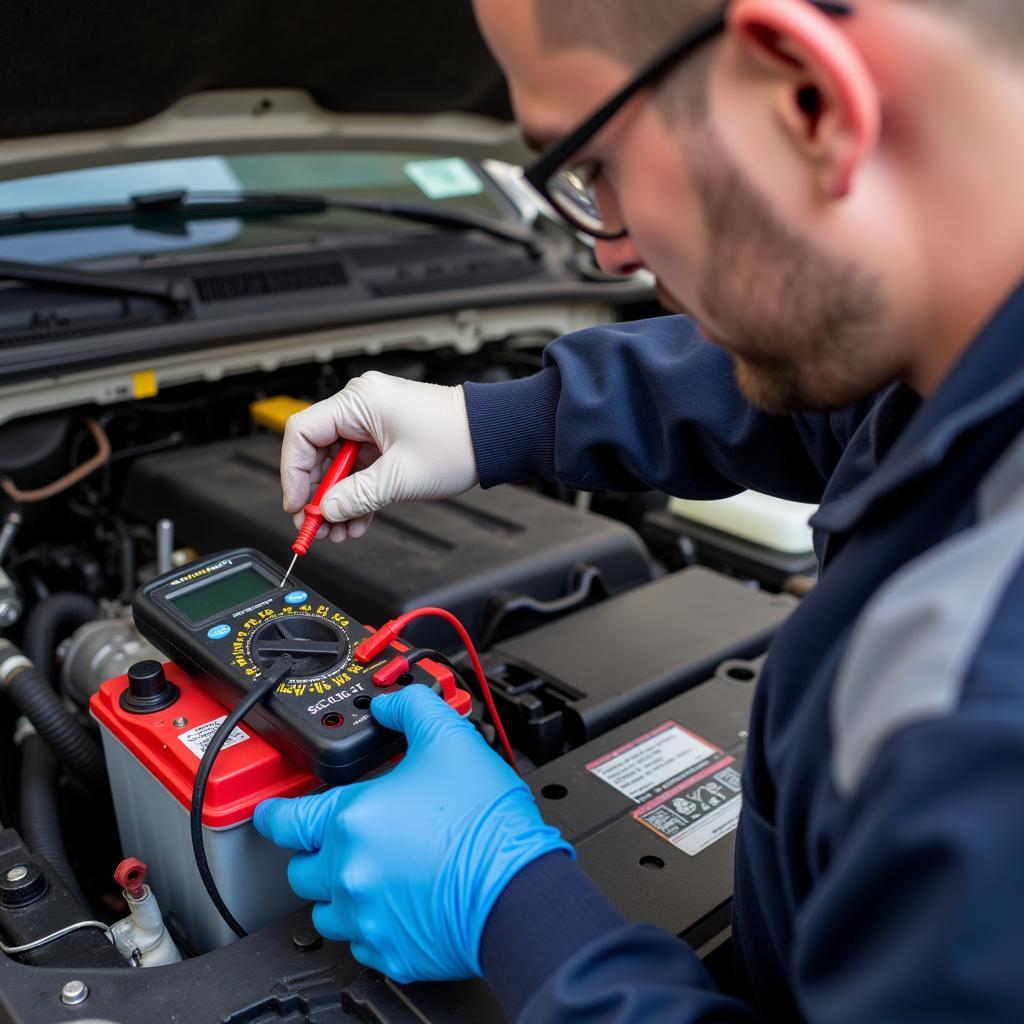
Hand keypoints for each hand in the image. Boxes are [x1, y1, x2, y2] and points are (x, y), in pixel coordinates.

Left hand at [253, 685, 571, 982]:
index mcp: (352, 820)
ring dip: (340, 891)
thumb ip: (411, 709)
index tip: (275, 813)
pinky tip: (398, 902)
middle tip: (347, 838)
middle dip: (317, 852)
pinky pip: (360, 943)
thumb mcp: (450, 740)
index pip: (284, 821)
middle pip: (301, 869)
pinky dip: (370, 925)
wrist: (518, 889)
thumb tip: (391, 702)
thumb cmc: (486, 824)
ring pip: (325, 911)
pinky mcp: (390, 952)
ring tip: (374, 872)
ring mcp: (366, 918)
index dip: (274, 813)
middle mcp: (349, 872)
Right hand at [280, 372, 477, 541]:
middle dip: (317, 494)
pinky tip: (357, 520)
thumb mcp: (399, 478)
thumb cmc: (457, 442)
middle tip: (317, 527)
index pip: (301, 433)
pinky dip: (356, 494)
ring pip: (337, 465)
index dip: (293, 473)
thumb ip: (356, 497)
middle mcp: (361, 406)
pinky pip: (358, 468)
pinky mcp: (385, 438)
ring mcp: (373, 422)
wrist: (494, 438)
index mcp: (358, 402)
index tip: (298, 506)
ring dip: (337, 500)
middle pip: (316, 452)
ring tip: (340, 531)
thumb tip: (326, 511)